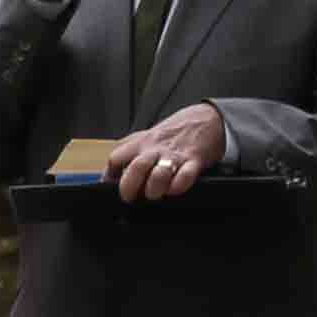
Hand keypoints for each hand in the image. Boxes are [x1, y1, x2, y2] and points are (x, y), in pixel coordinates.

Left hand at [107, 104, 231, 202]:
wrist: (207, 119)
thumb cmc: (175, 132)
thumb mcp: (148, 136)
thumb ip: (131, 151)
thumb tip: (112, 174)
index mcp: (141, 143)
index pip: (116, 159)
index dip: (108, 176)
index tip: (108, 188)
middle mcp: (155, 149)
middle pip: (136, 168)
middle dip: (130, 186)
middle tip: (131, 197)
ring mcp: (174, 155)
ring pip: (159, 173)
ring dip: (154, 187)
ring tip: (155, 194)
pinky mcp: (195, 161)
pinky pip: (185, 175)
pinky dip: (179, 185)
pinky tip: (175, 188)